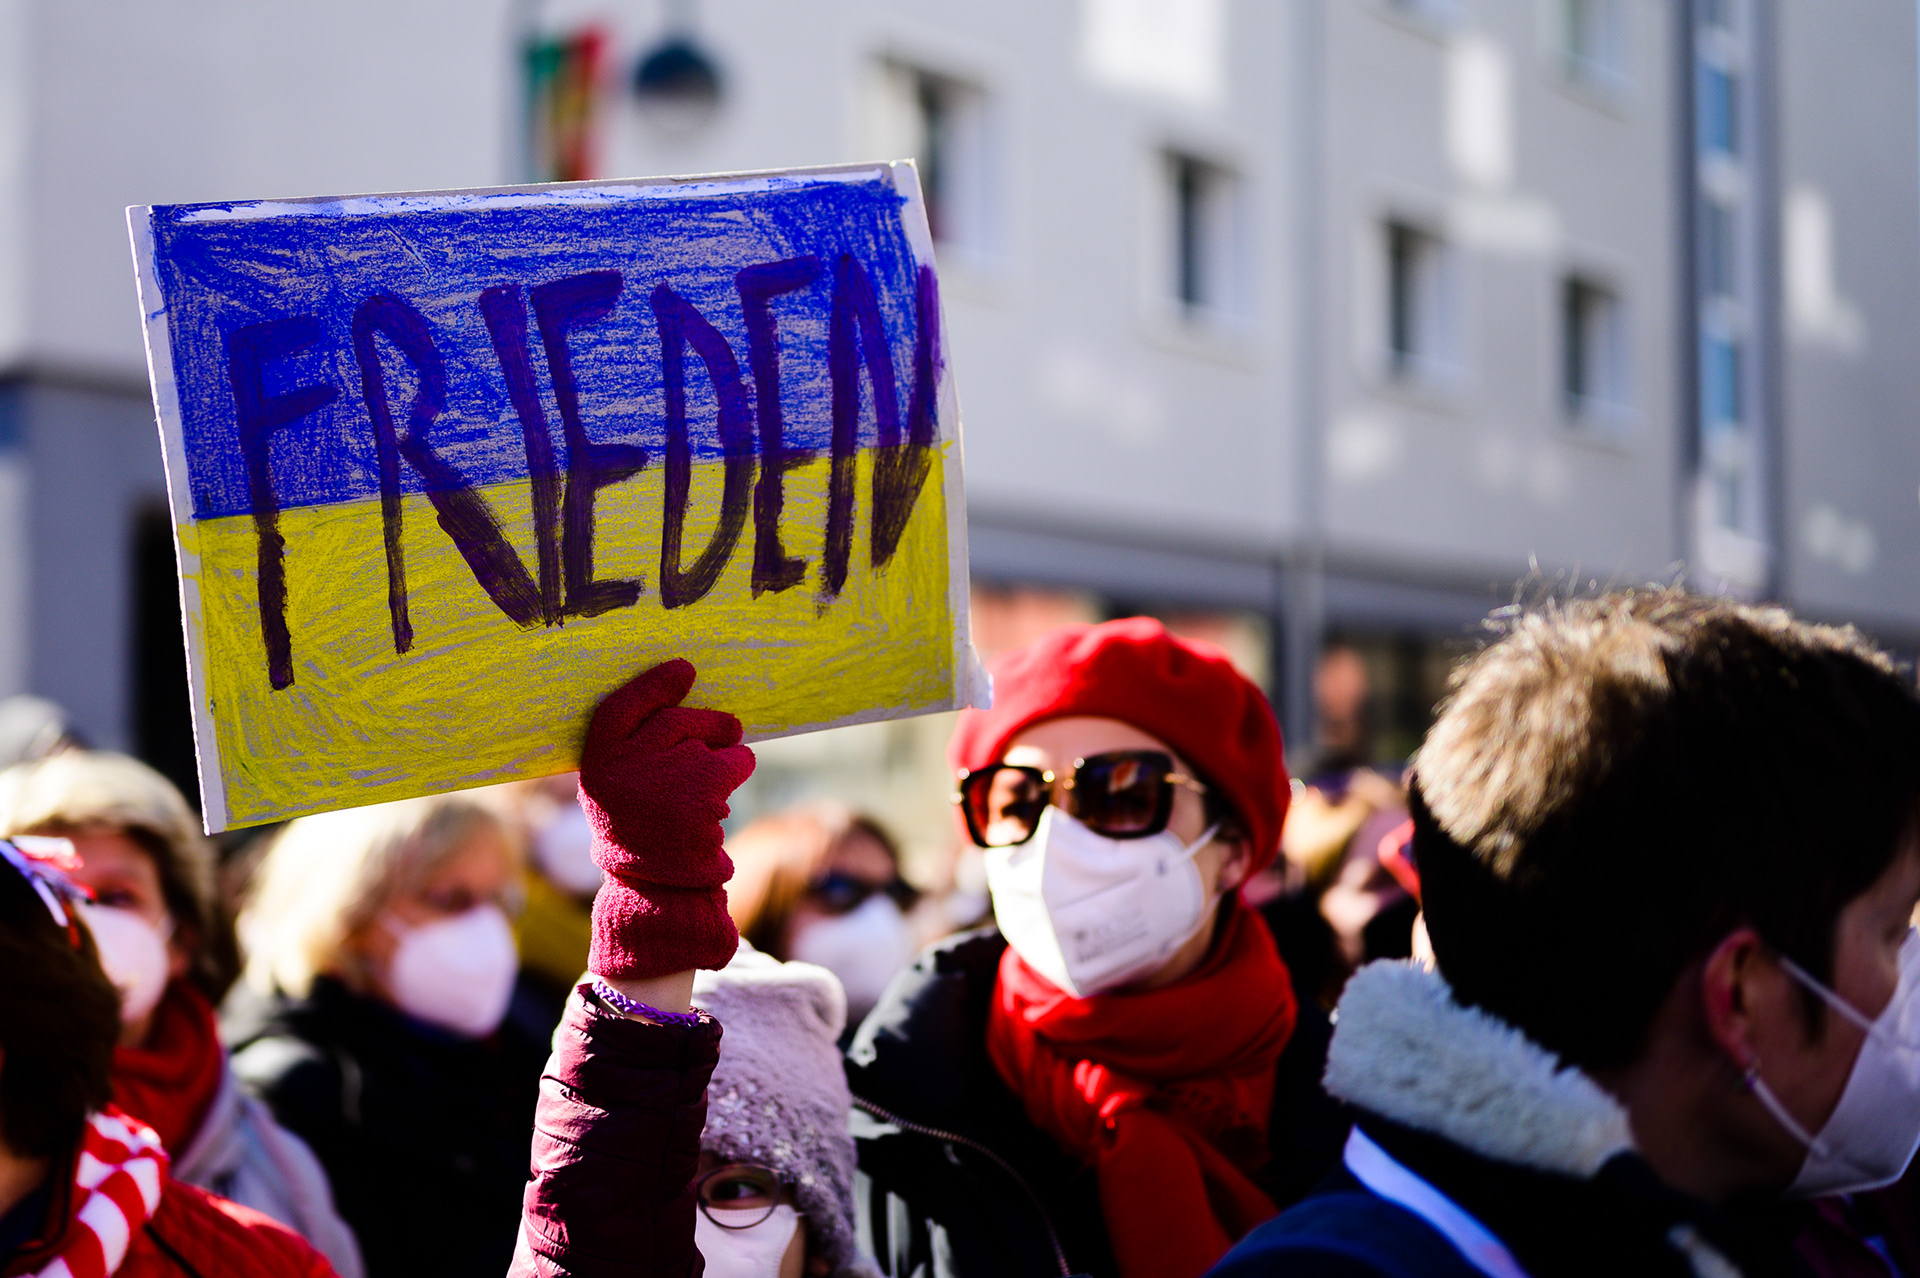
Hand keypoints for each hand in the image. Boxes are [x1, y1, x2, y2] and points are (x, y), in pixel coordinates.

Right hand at [580, 659, 755, 980]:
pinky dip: (738, 770)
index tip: (683, 670)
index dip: (652, 686)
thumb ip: (635, 751)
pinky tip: (720, 803)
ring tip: (706, 795)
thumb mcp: (619, 793)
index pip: (618, 708)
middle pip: (677, 720)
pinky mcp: (702, 785)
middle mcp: (625, 764)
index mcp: (597, 764)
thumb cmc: (641, 838)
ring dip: (723, 756)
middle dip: (707, 723)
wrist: (658, 895)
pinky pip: (737, 758)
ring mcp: (664, 772)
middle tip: (728, 728)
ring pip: (713, 739)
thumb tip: (681, 694)